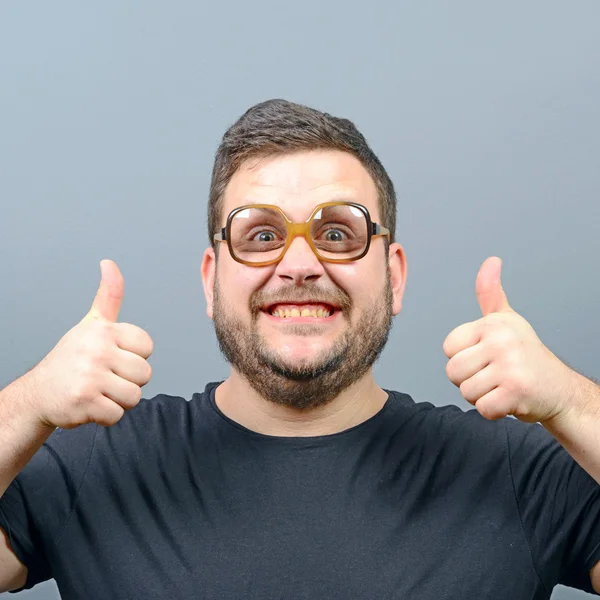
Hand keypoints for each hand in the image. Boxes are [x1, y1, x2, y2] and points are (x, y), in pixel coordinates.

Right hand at [27, 260, 153, 428]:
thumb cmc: (71, 358)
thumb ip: (109, 295)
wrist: (38, 393)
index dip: (133, 356)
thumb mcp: (92, 323)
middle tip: (104, 377)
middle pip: (145, 374)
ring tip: (98, 391)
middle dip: (128, 381)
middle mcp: (96, 349)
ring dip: (118, 400)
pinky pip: (118, 415)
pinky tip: (90, 405)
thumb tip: (110, 263)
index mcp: (103, 330)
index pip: (147, 347)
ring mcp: (90, 375)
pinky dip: (106, 416)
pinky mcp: (84, 401)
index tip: (112, 356)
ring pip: (134, 396)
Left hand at [442, 257, 573, 422]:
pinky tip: (510, 399)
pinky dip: (494, 411)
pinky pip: (482, 408)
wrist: (558, 388)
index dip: (463, 358)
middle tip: (495, 375)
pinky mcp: (516, 391)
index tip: (486, 357)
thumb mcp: (506, 319)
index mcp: (492, 324)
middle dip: (470, 380)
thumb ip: (490, 293)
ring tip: (502, 386)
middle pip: (453, 372)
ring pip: (466, 391)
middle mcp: (501, 341)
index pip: (449, 348)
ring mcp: (509, 366)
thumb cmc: (525, 354)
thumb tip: (491, 261)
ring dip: (482, 396)